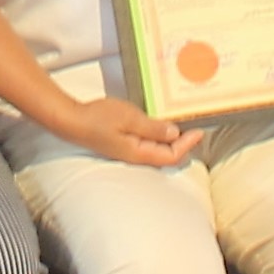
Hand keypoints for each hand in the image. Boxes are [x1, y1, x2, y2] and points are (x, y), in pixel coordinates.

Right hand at [46, 94, 200, 171]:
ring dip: (171, 139)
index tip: (200, 130)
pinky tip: (159, 124)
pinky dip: (158, 135)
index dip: (188, 144)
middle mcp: (137, 156)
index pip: (172, 155)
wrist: (73, 121)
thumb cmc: (98, 118)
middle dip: (184, 143)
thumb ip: (152, 127)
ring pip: (158, 149)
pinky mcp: (124, 144)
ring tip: (182, 123)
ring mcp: (129, 150)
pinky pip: (148, 143)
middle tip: (195, 126)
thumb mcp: (129, 118)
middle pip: (167, 154)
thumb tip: (174, 133)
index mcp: (139, 153)